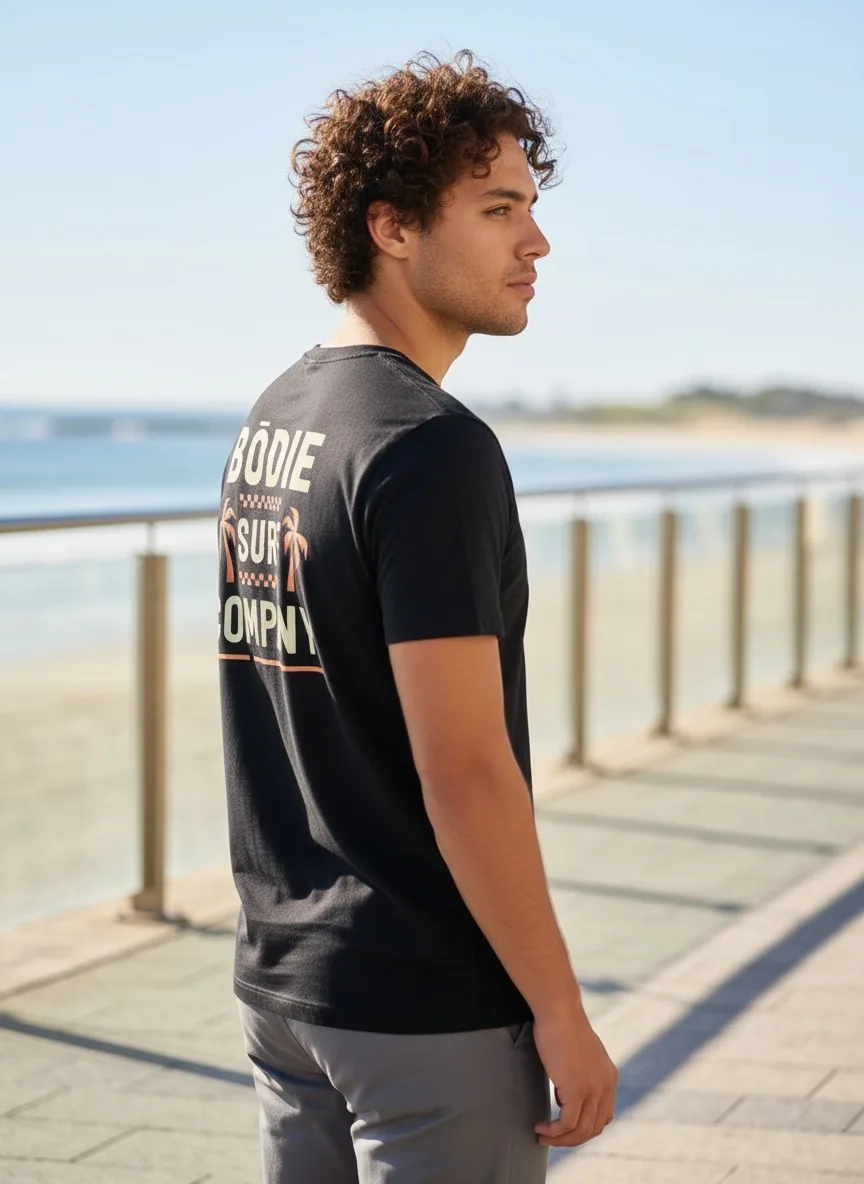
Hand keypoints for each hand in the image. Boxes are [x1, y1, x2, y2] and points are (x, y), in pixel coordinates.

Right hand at [532, 1008, 617, 1147]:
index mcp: (609, 1076)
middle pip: (593, 1128)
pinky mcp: (577, 1090)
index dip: (584, 1126)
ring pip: (580, 1131)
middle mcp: (606, 1086)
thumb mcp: (578, 1053)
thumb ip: (578, 1072)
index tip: (564, 1125)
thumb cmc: (561, 1025)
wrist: (559, 1010)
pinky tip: (540, 1127)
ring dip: (560, 1139)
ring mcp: (593, 1090)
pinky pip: (566, 1124)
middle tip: (550, 1136)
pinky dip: (553, 1132)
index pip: (603, 1116)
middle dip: (571, 1138)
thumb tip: (563, 1092)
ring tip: (542, 1135)